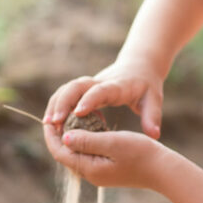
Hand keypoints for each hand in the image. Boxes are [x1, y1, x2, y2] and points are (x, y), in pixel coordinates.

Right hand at [43, 59, 163, 138]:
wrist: (139, 67)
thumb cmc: (147, 85)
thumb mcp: (154, 99)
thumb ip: (152, 116)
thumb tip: (154, 135)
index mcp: (117, 86)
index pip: (100, 90)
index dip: (89, 100)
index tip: (78, 113)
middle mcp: (99, 82)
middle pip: (76, 86)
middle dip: (63, 102)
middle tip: (54, 123)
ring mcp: (89, 85)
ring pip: (66, 89)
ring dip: (55, 105)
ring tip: (48, 125)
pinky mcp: (83, 90)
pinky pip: (65, 94)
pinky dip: (56, 106)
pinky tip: (51, 123)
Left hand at [43, 123, 169, 189]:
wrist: (163, 170)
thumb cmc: (141, 153)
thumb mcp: (113, 142)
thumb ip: (87, 140)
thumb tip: (64, 137)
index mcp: (89, 169)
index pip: (60, 152)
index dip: (51, 135)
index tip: (48, 118)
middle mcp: (91, 174)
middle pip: (65, 155)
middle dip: (58, 136)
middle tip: (56, 116)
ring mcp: (99, 173)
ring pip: (76, 154)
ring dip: (71, 138)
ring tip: (69, 119)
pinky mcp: (107, 170)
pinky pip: (88, 155)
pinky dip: (84, 141)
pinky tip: (89, 128)